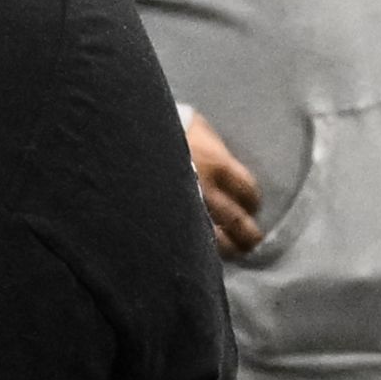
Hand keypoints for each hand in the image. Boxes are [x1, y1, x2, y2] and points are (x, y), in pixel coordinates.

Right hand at [178, 107, 264, 259]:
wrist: (128, 138)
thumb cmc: (164, 127)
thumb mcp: (193, 125)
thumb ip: (210, 142)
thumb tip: (221, 154)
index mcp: (217, 165)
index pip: (247, 191)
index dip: (252, 202)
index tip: (251, 207)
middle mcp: (206, 190)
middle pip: (236, 221)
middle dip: (247, 233)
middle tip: (251, 240)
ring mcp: (186, 210)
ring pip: (215, 239)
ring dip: (228, 248)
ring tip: (233, 253)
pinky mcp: (166, 222)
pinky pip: (187, 243)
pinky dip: (198, 251)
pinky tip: (201, 254)